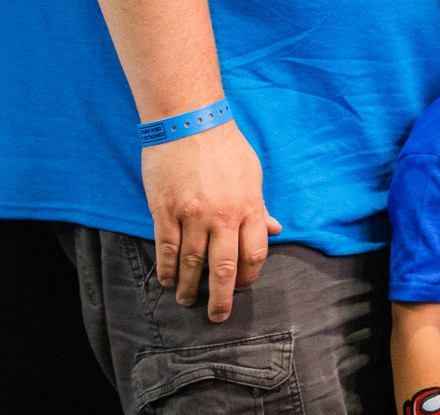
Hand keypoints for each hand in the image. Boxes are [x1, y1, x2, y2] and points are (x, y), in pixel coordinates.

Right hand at [140, 121, 281, 321]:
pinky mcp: (165, 212)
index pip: (254, 254)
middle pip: (224, 269)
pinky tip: (169, 281)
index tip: (242, 288)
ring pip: (192, 264)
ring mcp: (192, 216)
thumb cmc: (225, 147)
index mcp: (248, 207)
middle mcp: (222, 216)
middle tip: (218, 315)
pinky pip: (167, 250)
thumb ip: (260, 207)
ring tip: (189, 301)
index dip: (249, 278)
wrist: (188, 122)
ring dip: (190, 288)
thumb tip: (275, 229)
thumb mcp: (253, 174)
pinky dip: (168, 270)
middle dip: (222, 298)